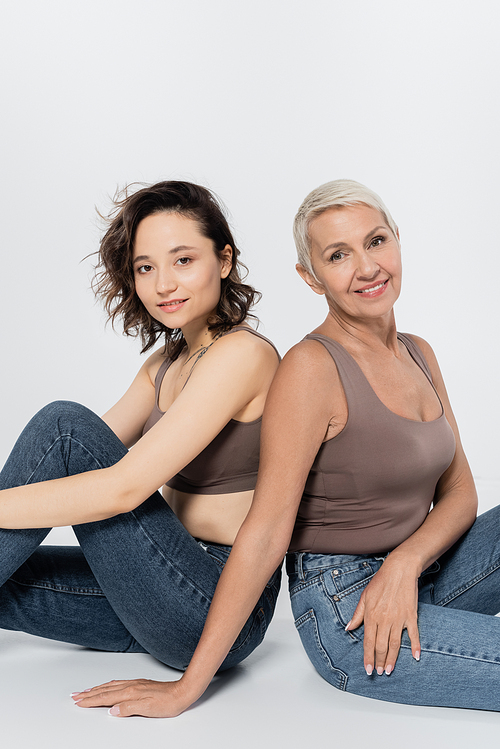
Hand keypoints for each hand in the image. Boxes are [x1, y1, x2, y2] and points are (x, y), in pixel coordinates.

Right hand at [71, 677, 195, 717]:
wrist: (182, 692)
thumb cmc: (167, 702)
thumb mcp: (147, 709)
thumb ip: (128, 709)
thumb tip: (112, 710)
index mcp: (130, 693)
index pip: (106, 697)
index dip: (91, 700)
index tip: (79, 701)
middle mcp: (130, 686)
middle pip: (105, 690)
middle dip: (89, 693)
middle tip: (75, 695)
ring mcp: (135, 684)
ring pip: (111, 685)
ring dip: (97, 688)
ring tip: (87, 690)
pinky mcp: (139, 684)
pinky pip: (118, 683)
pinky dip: (108, 685)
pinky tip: (108, 686)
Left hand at [345, 556, 420, 675]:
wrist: (399, 570)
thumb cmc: (381, 582)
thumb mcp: (365, 596)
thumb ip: (357, 614)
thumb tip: (349, 628)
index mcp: (371, 615)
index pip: (368, 641)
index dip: (367, 657)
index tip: (367, 669)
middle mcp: (384, 619)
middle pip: (381, 646)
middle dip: (379, 661)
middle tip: (379, 673)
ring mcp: (399, 618)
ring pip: (395, 644)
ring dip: (392, 659)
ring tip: (389, 670)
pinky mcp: (411, 616)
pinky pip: (413, 634)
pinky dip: (415, 646)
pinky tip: (415, 657)